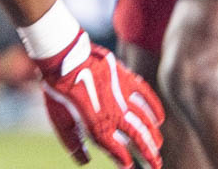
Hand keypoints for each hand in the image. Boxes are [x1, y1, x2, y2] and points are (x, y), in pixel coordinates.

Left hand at [37, 32, 163, 167]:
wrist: (62, 58)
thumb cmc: (58, 90)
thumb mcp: (60, 120)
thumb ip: (73, 143)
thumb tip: (84, 161)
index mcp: (98, 127)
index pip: (118, 151)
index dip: (124, 161)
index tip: (128, 166)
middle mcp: (115, 114)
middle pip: (139, 138)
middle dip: (150, 154)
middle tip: (157, 165)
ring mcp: (123, 97)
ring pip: (145, 120)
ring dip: (153, 134)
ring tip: (158, 144)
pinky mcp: (126, 79)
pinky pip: (145, 95)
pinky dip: (154, 107)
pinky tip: (159, 118)